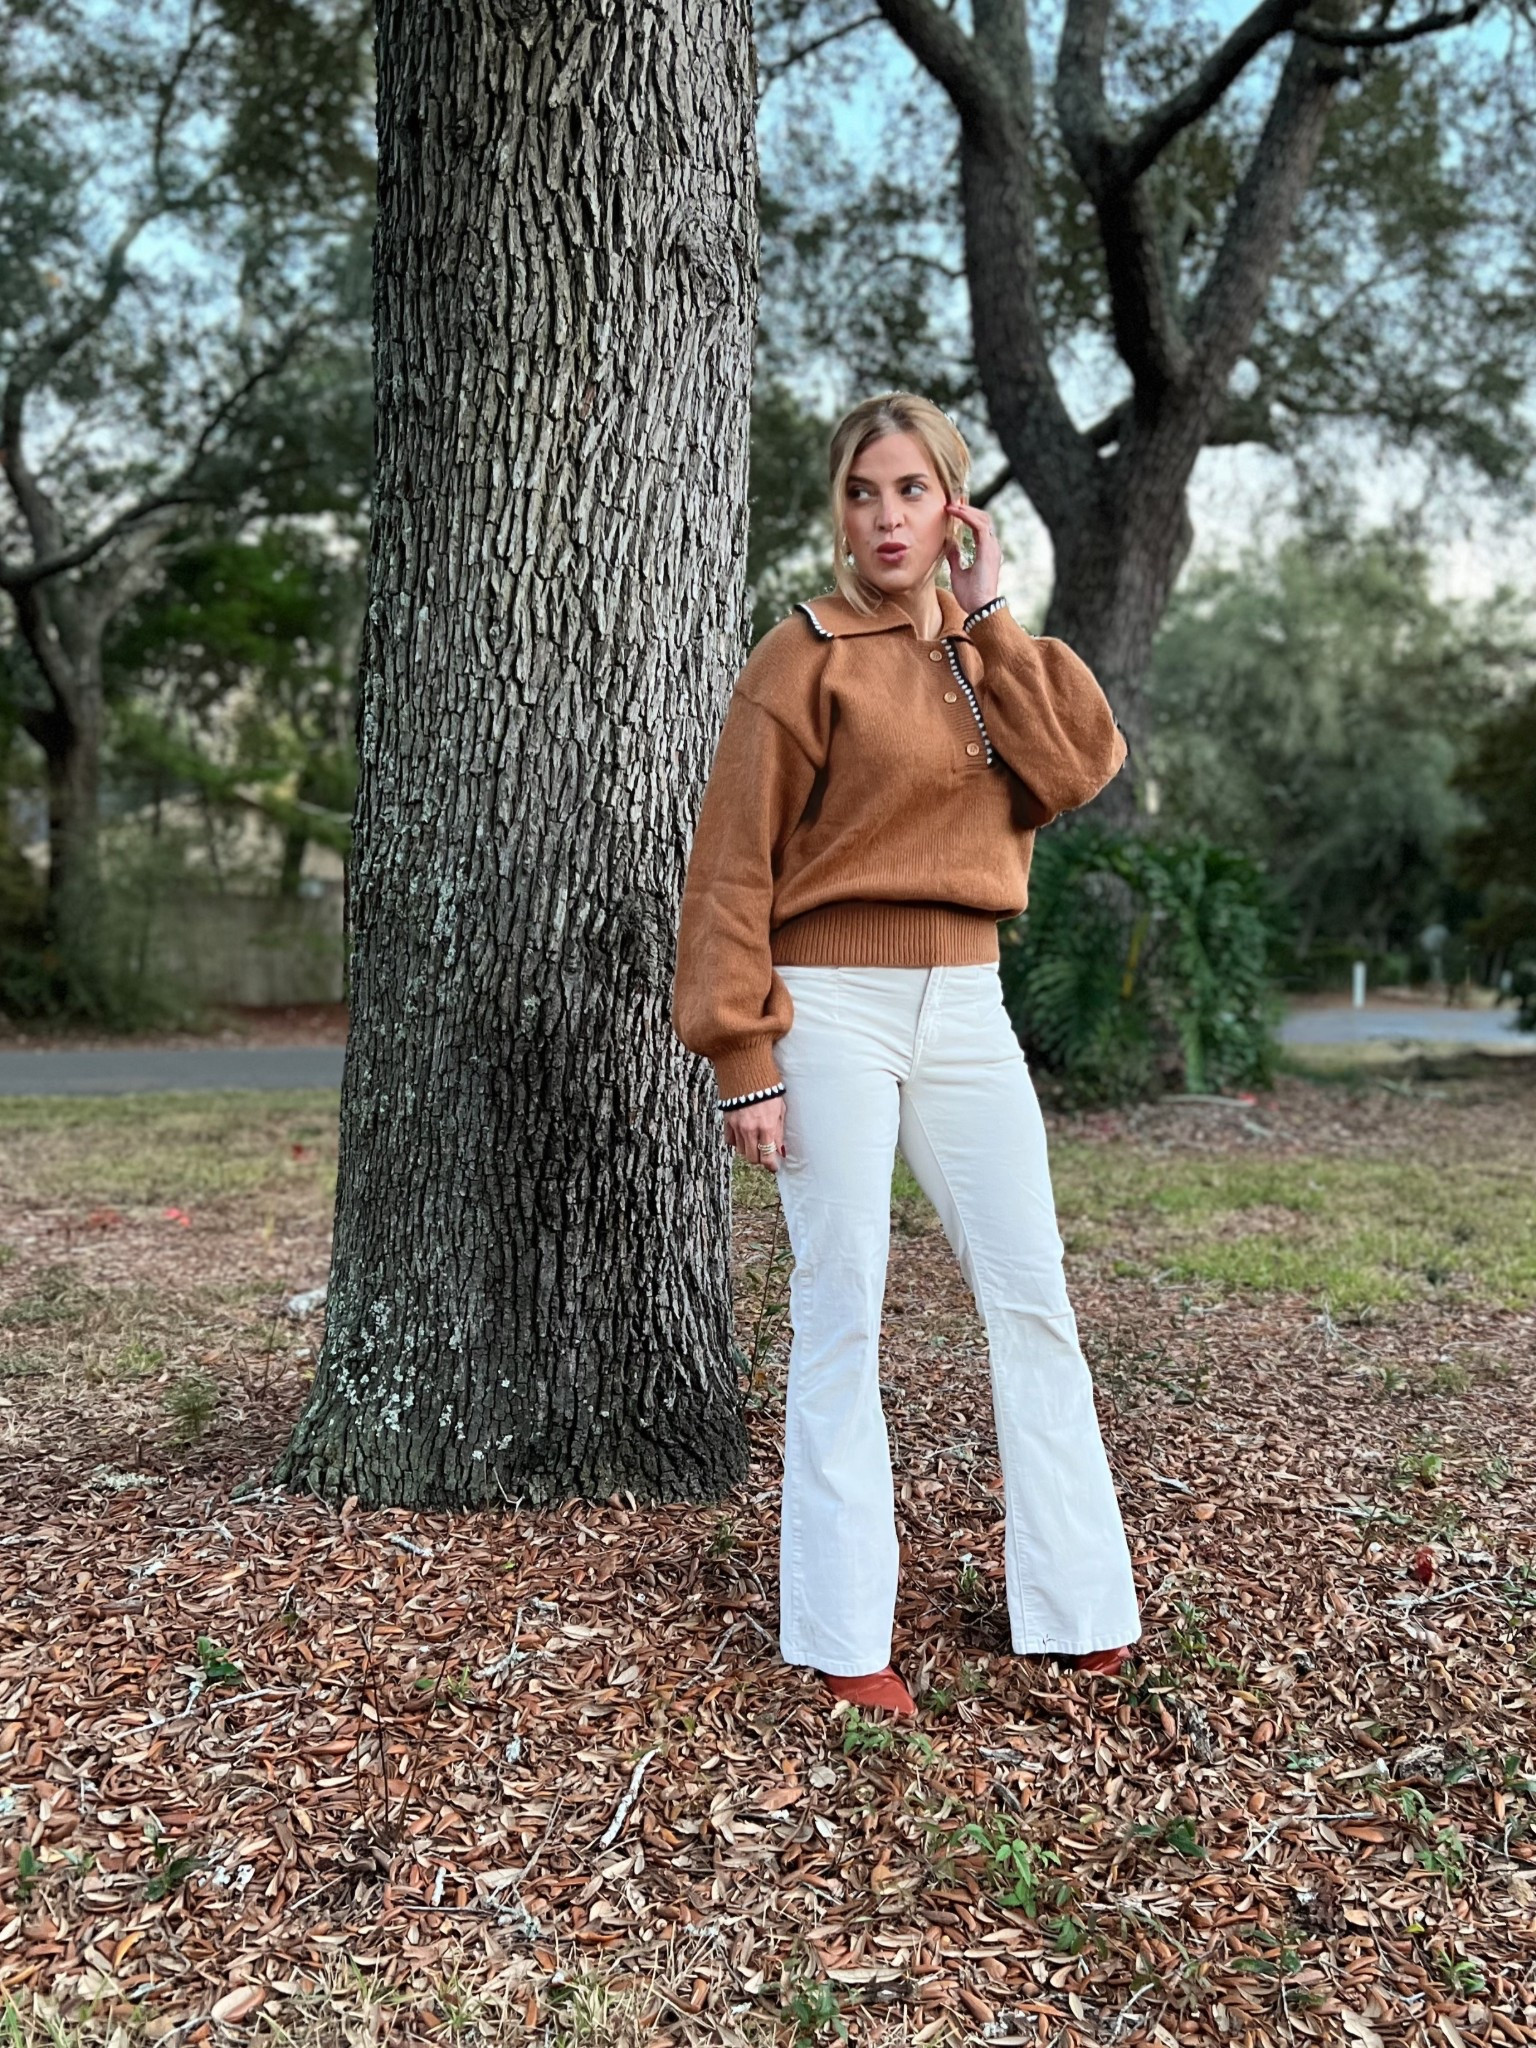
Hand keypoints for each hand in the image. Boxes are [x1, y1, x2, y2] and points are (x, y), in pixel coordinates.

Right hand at [723, 1094, 787, 1172]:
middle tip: (765, 1153)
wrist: (748, 1073)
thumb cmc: (768, 1089)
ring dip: (749, 1149)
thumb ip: (779, 1132)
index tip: (774, 1167)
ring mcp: (737, 1126)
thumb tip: (780, 1150)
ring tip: (755, 1140)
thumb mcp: (780, 1110)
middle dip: (760, 1158)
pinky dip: (736, 1142)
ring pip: (741, 1151)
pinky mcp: (727, 1121)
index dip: (771, 1166)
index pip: (767, 1157)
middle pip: (752, 1158)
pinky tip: (743, 1135)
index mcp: (766, 1127)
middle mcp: (750, 1130)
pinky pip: (730, 1141)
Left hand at [943, 499, 1001, 616]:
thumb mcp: (958, 572)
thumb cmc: (970, 595)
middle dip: (967, 508)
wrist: (979, 607)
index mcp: (986, 551)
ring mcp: (991, 547)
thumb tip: (949, 544)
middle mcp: (991, 546)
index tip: (953, 509)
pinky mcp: (988, 549)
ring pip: (982, 519)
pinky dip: (967, 517)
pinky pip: (979, 526)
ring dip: (966, 510)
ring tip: (951, 505)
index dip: (967, 515)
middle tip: (951, 502)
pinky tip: (956, 513)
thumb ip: (955, 557)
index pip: (979, 526)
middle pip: (982, 518)